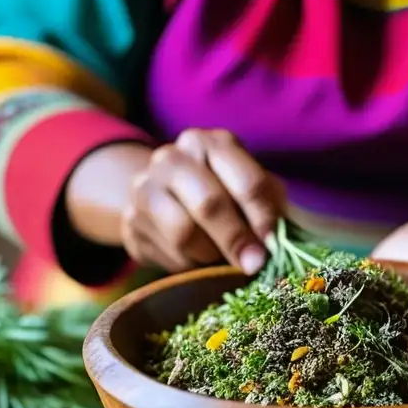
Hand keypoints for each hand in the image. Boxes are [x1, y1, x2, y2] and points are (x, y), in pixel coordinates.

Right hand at [122, 129, 284, 274]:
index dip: (264, 217)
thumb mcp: (250, 191)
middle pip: (209, 204)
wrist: (162, 196)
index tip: (273, 243)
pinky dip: (188, 264)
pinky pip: (167, 253)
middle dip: (236, 239)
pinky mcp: (131, 219)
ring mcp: (145, 185)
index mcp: (211, 144)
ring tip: (219, 255)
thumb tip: (276, 242)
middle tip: (253, 264)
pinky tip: (195, 257)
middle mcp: (173, 157)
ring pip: (183, 232)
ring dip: (209, 253)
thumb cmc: (222, 193)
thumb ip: (268, 207)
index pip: (247, 182)